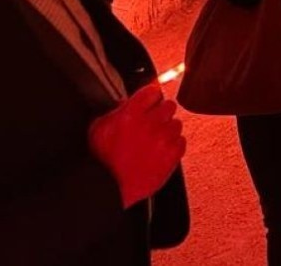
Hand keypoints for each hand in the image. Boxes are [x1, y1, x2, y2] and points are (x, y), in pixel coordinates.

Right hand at [88, 84, 186, 208]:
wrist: (111, 188)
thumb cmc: (103, 161)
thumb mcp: (99, 128)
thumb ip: (115, 110)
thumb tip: (127, 102)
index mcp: (131, 114)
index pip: (153, 91)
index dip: (150, 98)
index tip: (149, 103)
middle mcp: (150, 123)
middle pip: (169, 105)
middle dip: (160, 113)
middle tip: (151, 124)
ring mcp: (164, 139)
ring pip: (177, 123)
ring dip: (167, 129)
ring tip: (154, 141)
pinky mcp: (173, 154)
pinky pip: (181, 141)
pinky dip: (173, 145)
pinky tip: (159, 151)